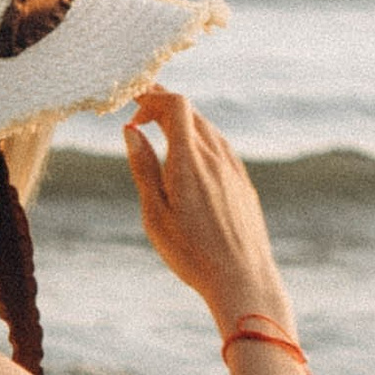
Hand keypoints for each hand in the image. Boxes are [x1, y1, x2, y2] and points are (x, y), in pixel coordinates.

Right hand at [121, 88, 289, 332]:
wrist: (241, 278)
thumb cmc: (192, 253)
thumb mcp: (155, 214)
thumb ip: (143, 168)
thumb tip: (131, 132)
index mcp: (189, 161)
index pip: (174, 105)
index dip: (152, 95)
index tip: (132, 103)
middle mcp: (215, 156)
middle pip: (189, 112)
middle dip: (162, 105)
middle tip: (138, 113)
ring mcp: (233, 167)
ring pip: (206, 127)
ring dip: (181, 122)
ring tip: (159, 133)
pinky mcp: (242, 181)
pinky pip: (220, 146)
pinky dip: (199, 139)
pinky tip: (189, 157)